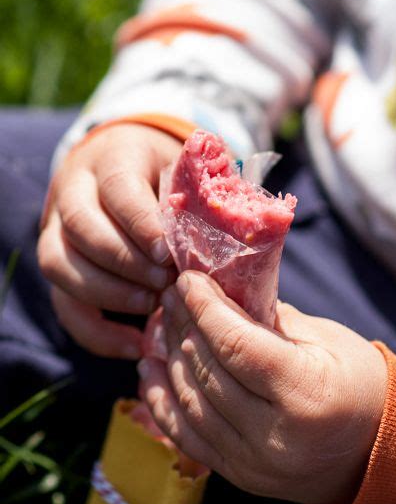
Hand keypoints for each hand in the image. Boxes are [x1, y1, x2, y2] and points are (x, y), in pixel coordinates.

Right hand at [38, 123, 181, 357]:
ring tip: (152, 306)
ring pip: (60, 264)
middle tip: (165, 282)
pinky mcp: (59, 265)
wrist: (131, 167)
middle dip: (125, 261)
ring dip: (108, 293)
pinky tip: (135, 345)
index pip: (117, 187)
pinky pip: (64, 304)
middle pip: (82, 226)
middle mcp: (73, 189)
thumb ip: (200, 197)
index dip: (141, 222)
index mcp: (112, 158)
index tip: (168, 252)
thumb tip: (231, 232)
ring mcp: (56, 227)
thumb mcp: (187, 171)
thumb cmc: (170, 175)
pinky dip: (96, 332)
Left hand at [138, 271, 387, 503]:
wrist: (377, 452)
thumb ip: (267, 318)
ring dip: (168, 359)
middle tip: (171, 295)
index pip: (236, 345)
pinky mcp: (239, 476)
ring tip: (160, 326)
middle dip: (184, 326)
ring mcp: (254, 463)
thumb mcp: (324, 339)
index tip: (187, 279)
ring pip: (191, 403)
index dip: (205, 308)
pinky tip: (149, 369)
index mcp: (306, 393)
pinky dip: (162, 401)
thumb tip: (217, 290)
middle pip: (209, 372)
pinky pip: (186, 436)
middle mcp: (275, 436)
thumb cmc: (359, 382)